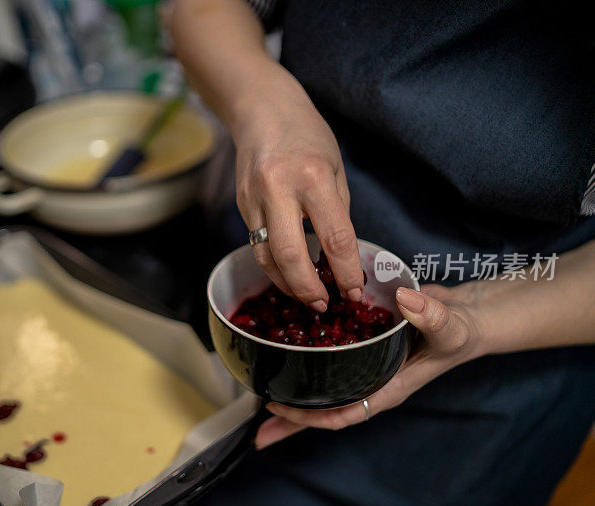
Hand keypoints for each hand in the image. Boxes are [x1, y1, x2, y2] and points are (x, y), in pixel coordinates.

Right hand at [232, 75, 364, 311]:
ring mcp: (253, 198)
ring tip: (306, 297)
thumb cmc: (306, 135)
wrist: (261, 109)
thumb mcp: (335, 167)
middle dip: (309, 289)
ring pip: (266, 256)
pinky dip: (273, 265)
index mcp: (312, 177)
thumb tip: (340, 254)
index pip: (334, 236)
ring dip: (287, 284)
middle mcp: (279, 189)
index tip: (354, 291)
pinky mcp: (241, 204)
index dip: (346, 270)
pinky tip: (288, 274)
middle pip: (291, 255)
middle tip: (323, 306)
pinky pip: (256, 244)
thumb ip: (337, 211)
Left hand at [254, 283, 485, 448]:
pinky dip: (306, 356)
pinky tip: (284, 348)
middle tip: (256, 426)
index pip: (343, 413)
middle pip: (325, 409)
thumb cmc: (464, 330)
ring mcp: (364, 364)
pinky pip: (329, 356)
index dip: (309, 417)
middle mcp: (370, 380)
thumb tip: (407, 299)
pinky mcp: (361, 344)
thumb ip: (434, 316)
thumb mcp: (452, 326)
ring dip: (293, 390)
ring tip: (258, 392)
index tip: (278, 410)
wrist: (468, 315)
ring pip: (322, 385)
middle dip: (291, 421)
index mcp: (387, 387)